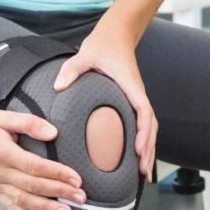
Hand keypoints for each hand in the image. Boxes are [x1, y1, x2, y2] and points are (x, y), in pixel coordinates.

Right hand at [0, 106, 86, 209]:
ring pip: (23, 200)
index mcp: (3, 152)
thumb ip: (30, 123)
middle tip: (80, 198)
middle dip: (59, 193)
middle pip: (33, 186)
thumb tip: (52, 133)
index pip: (36, 167)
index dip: (58, 174)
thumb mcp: (6, 117)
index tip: (76, 179)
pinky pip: (10, 207)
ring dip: (47, 208)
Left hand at [53, 22, 154, 179]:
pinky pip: (142, 125)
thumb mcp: (84, 55)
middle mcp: (138, 94)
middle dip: (148, 150)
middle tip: (143, 174)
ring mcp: (137, 99)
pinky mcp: (132, 102)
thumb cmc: (102, 45)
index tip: (138, 150)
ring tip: (144, 175)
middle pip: (151, 126)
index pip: (143, 112)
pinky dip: (144, 142)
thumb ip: (72, 69)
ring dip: (149, 150)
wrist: (115, 35)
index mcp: (130, 86)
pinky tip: (137, 159)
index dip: (143, 132)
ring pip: (150, 128)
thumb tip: (58, 85)